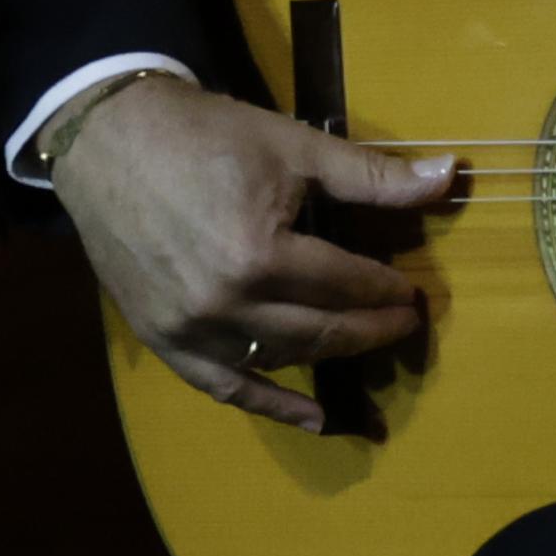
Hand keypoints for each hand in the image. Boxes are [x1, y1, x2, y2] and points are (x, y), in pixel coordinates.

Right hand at [47, 71, 456, 434]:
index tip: (411, 291)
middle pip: (320, 330)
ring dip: (329, 359)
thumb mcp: (292, 146)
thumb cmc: (203, 134)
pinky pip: (224, 387)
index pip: (345, 284)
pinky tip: (314, 421)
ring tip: (362, 345)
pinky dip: (271, 407)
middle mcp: (225, 303)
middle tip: (403, 323)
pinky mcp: (163, 340)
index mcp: (259, 253)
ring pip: (280, 360)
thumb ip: (371, 175)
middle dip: (370, 329)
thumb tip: (450, 177)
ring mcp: (190, 329)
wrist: (106, 139)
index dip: (385, 289)